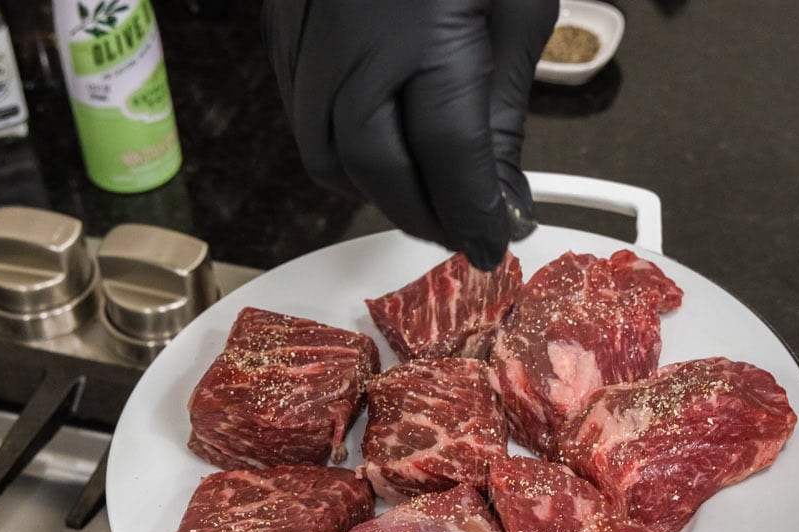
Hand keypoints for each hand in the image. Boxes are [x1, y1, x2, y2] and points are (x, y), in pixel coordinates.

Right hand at [262, 0, 557, 269]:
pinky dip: (340, 149)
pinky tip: (379, 148)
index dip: (474, 215)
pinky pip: (301, 114)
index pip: (450, 163)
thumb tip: (501, 190)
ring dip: (377, 191)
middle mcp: (355, 46)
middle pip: (377, 171)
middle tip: (463, 227)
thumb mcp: (515, 10)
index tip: (496, 241)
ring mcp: (307, 36)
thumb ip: (501, 110)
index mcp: (426, 38)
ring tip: (426, 195)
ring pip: (325, 154)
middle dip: (423, 215)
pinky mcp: (282, 28)